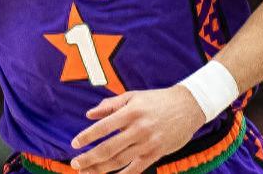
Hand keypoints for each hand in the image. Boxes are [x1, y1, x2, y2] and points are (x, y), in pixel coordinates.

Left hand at [70, 85, 204, 173]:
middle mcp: (139, 128)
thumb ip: (110, 105)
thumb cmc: (157, 100)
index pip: (104, 127)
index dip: (87, 136)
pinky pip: (136, 169)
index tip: (74, 143)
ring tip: (86, 172)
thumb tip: (89, 114)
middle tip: (75, 164)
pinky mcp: (157, 153)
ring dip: (100, 169)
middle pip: (109, 148)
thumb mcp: (133, 96)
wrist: (188, 106)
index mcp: (131, 112)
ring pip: (120, 161)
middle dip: (89, 158)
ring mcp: (148, 143)